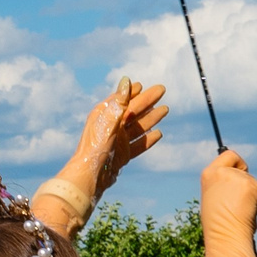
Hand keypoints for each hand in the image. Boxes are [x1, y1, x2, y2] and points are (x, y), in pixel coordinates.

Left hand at [70, 79, 169, 197]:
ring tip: (165, 110)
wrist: (91, 176)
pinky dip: (148, 139)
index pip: (122, 100)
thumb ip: (120, 102)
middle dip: (148, 101)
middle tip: (162, 90)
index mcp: (104, 115)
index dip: (133, 92)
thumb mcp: (109, 121)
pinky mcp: (122, 154)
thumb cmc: (96, 147)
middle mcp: (111, 127)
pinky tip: (159, 134)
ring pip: (138, 126)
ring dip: (151, 117)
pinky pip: (138, 144)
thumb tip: (127, 80)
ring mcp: (117, 141)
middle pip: (133, 111)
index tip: (142, 85)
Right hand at [200, 151, 256, 256]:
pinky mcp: (252, 186)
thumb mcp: (214, 196)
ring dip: (252, 193)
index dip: (237, 163)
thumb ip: (224, 184)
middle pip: (244, 168)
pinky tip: (248, 210)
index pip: (229, 154)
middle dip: (245, 183)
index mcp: (209, 174)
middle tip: (238, 201)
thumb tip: (241, 180)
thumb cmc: (219, 222)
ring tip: (240, 209)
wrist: (225, 234)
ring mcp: (238, 178)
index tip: (241, 171)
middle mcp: (223, 172)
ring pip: (253, 181)